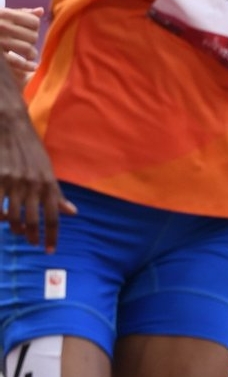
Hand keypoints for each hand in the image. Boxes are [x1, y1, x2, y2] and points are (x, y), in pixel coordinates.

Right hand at [0, 7, 41, 82]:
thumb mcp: (2, 15)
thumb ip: (21, 13)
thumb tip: (40, 11)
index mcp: (3, 14)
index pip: (33, 22)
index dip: (35, 27)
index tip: (31, 30)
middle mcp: (1, 27)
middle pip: (33, 36)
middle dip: (33, 41)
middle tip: (30, 43)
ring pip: (28, 49)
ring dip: (32, 54)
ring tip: (30, 55)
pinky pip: (18, 62)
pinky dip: (28, 66)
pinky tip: (33, 67)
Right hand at [0, 105, 74, 249]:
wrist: (11, 125)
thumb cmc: (31, 149)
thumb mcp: (48, 170)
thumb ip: (57, 194)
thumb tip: (72, 212)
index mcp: (48, 184)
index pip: (54, 217)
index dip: (52, 236)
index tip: (50, 251)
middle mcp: (33, 185)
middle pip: (33, 221)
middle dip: (32, 236)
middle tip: (32, 243)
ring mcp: (14, 182)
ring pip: (13, 216)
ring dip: (15, 228)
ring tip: (16, 230)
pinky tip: (2, 218)